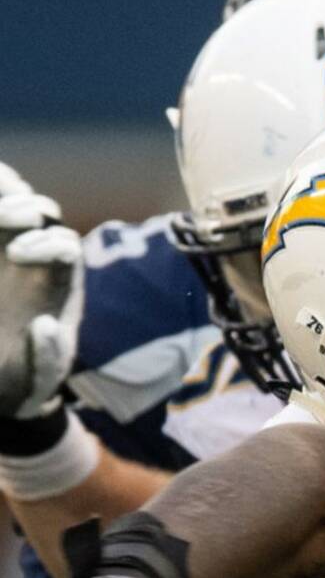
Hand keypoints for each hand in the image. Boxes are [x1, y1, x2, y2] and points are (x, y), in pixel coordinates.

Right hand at [0, 170, 80, 418]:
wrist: (1, 381)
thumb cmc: (23, 376)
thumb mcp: (38, 377)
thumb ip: (46, 357)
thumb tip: (44, 326)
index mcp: (58, 284)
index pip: (64, 246)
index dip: (45, 244)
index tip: (14, 256)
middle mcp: (36, 259)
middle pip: (42, 214)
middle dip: (23, 209)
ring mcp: (6, 251)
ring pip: (11, 204)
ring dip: (2, 197)